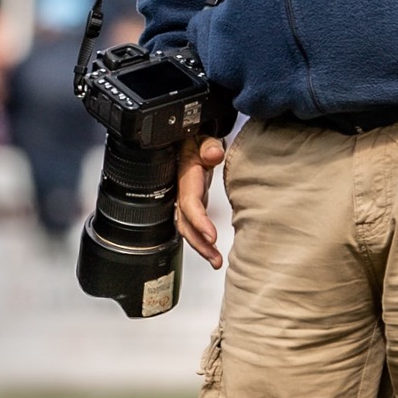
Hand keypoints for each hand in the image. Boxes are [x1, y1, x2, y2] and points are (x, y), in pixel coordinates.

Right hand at [176, 133, 226, 269]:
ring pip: (186, 228)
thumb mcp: (200, 136)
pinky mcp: (190, 204)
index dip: (198, 221)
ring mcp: (184, 200)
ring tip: (216, 261)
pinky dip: (201, 240)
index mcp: (184, 177)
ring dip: (200, 247)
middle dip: (198, 243)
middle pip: (184, 223)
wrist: (183, 140)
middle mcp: (181, 191)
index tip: (212, 236)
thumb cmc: (193, 138)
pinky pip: (191, 225)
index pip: (189, 203)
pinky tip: (212, 251)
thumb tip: (214, 153)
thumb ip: (208, 144)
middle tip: (215, 258)